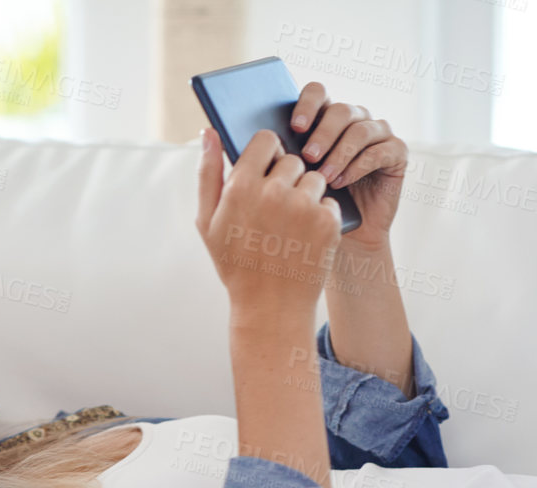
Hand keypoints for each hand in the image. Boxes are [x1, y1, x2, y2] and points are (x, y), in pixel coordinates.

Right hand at [196, 126, 341, 319]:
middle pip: (292, 160)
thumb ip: (208, 173)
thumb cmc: (235, 263)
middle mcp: (273, 192)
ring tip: (291, 225)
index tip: (265, 170)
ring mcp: (303, 207)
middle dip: (287, 178)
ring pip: (314, 178)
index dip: (267, 154)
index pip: (265, 140)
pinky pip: (329, 200)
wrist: (269, 307)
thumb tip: (208, 131)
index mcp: (240, 187)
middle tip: (276, 210)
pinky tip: (305, 237)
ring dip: (306, 195)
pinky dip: (321, 216)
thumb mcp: (208, 222)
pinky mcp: (327, 222)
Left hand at [290, 83, 406, 246]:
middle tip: (307, 157)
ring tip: (323, 178)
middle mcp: (354, 120)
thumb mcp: (289, 178)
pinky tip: (341, 182)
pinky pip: (380, 151)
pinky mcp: (396, 153)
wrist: (343, 236)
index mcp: (324, 118)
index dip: (308, 104)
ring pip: (360, 130)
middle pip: (341, 111)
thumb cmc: (310, 206)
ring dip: (339, 154)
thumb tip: (251, 140)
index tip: (294, 127)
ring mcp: (378, 134)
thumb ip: (276, 155)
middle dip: (322, 134)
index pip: (318, 92)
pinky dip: (358, 166)